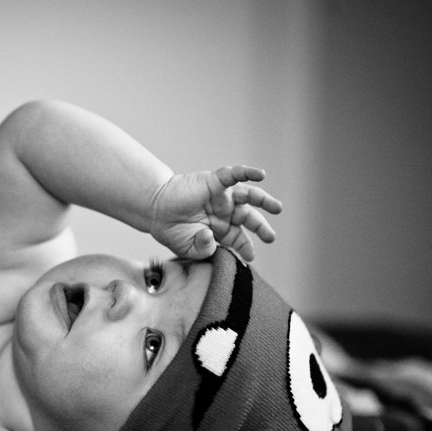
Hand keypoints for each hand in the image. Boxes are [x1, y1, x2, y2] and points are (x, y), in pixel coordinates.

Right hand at [149, 165, 281, 261]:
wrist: (154, 211)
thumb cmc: (170, 231)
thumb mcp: (188, 248)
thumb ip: (203, 248)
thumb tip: (212, 238)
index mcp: (220, 230)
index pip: (239, 238)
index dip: (246, 247)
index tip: (250, 257)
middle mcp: (224, 213)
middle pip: (248, 218)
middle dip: (261, 227)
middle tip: (271, 237)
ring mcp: (220, 197)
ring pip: (248, 196)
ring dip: (264, 200)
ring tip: (277, 208)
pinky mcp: (214, 182)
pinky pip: (233, 175)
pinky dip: (248, 173)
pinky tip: (261, 174)